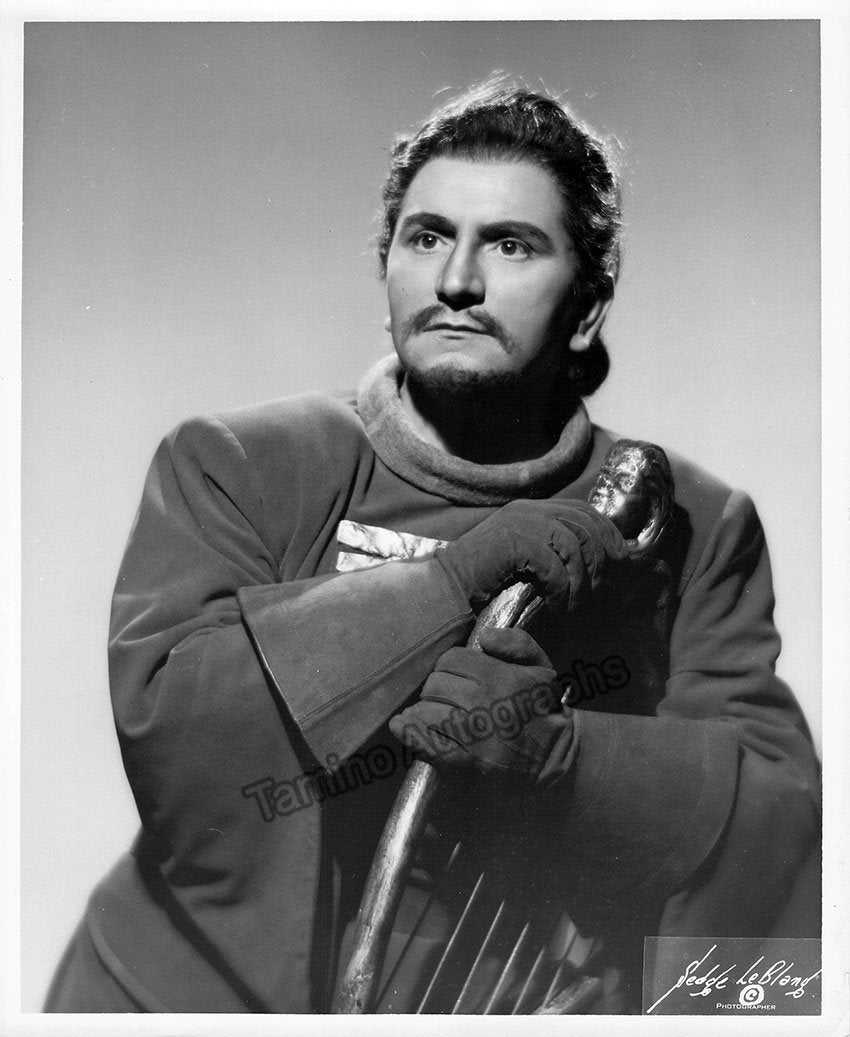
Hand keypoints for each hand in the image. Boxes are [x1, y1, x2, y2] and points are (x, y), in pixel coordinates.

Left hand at [389, 627, 571, 781]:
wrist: (557, 758)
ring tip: (430, 714)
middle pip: (435, 684)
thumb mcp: (542, 667)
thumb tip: (484, 637)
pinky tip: (402, 726)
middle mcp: (486, 704)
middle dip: (436, 689)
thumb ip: (517, 643)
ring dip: (423, 711)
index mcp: (503, 677)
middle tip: (445, 699)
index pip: (451, 660)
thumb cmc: (544, 708)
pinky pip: (428, 743)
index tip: (457, 679)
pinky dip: (410, 733)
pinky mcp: (468, 765)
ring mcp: (475, 736)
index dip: (450, 668)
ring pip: (426, 711)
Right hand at [435, 498, 626, 609]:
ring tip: (575, 604)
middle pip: (584, 525)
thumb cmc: (484, 581)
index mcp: (531, 509)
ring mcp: (520, 523)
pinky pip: (554, 565)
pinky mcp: (514, 542)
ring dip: (581, 580)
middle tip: (602, 588)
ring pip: (574, 546)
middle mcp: (527, 509)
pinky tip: (558, 606)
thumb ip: (549, 549)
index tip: (621, 556)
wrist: (447, 588)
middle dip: (601, 557)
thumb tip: (592, 560)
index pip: (581, 509)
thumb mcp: (523, 558)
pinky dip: (561, 589)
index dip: (607, 530)